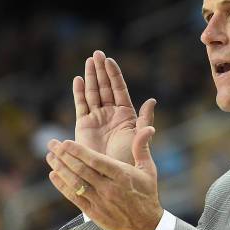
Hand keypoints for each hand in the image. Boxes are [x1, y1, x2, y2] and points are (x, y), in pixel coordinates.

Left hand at [46, 126, 162, 229]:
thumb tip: (148, 128)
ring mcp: (100, 201)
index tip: (65, 142)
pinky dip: (62, 186)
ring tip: (50, 157)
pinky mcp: (94, 213)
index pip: (96, 161)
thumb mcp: (149, 170)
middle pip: (81, 170)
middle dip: (64, 156)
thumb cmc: (147, 193)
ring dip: (60, 169)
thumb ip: (142, 148)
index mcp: (122, 175)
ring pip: (75, 183)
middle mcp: (109, 188)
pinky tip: (54, 175)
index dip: (79, 151)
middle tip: (52, 144)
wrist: (145, 224)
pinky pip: (74, 197)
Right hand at [74, 50, 155, 164]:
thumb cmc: (129, 159)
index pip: (119, 89)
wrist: (111, 175)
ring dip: (90, 77)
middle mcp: (111, 113)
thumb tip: (152, 101)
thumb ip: (145, 120)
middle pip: (105, 87)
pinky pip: (81, 105)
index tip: (109, 60)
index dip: (114, 75)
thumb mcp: (139, 138)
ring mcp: (97, 118)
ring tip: (89, 61)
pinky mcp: (83, 125)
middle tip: (97, 53)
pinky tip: (78, 79)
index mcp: (126, 114)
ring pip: (93, 93)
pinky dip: (79, 92)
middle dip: (101, 71)